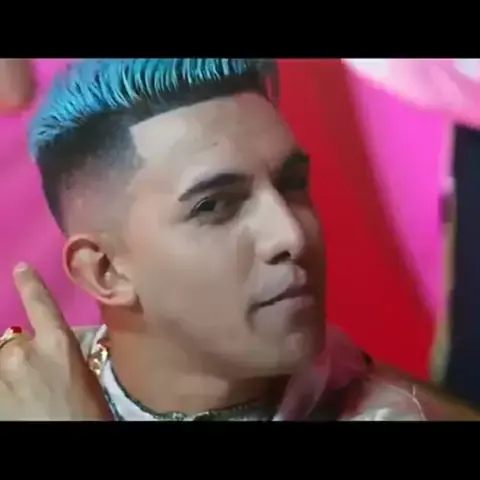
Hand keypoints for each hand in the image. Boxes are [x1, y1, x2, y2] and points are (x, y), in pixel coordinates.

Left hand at [0, 263, 112, 419]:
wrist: (67, 448)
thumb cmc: (85, 415)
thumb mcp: (84, 376)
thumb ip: (64, 353)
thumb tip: (55, 343)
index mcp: (58, 344)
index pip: (41, 304)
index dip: (30, 284)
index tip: (20, 268)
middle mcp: (23, 352)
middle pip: (13, 342)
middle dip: (18, 356)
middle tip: (32, 381)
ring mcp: (1, 373)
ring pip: (0, 362)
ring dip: (7, 373)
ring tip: (22, 395)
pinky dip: (3, 387)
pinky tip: (12, 401)